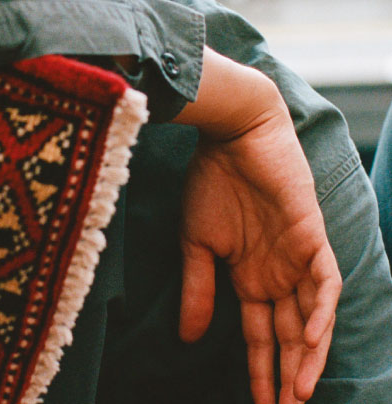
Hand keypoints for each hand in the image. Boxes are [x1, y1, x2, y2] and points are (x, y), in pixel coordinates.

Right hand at [174, 48, 341, 403]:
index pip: (259, 335)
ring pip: (310, 318)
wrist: (230, 135)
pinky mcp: (311, 237)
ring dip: (308, 355)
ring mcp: (297, 258)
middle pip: (289, 336)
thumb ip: (198, 289)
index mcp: (250, 276)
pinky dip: (321, 311)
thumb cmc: (211, 182)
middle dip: (287, 376)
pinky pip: (325, 281)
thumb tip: (187, 339)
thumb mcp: (197, 243)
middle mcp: (277, 274)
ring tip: (298, 392)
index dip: (260, 370)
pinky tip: (312, 338)